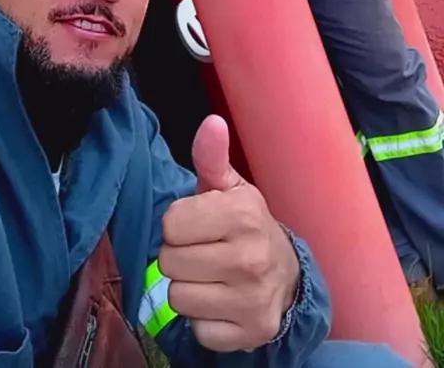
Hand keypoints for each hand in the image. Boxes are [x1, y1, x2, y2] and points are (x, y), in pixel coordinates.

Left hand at [159, 116, 299, 351]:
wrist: (288, 273)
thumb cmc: (245, 225)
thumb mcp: (230, 188)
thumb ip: (212, 157)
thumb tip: (211, 122)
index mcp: (243, 214)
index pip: (171, 224)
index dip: (178, 224)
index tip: (198, 224)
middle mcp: (250, 258)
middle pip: (169, 262)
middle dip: (179, 256)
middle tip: (203, 251)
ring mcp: (252, 300)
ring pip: (177, 298)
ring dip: (188, 288)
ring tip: (210, 276)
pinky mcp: (250, 334)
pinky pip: (197, 331)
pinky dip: (203, 320)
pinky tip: (221, 302)